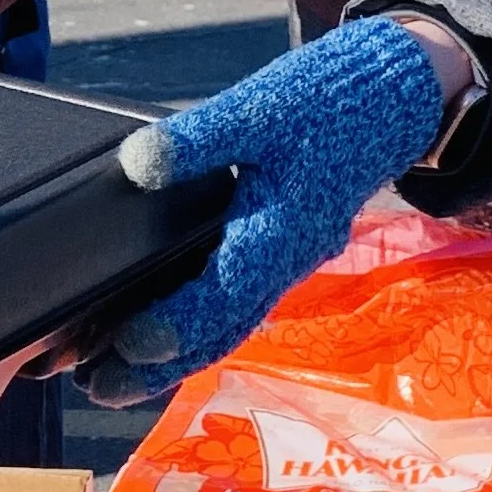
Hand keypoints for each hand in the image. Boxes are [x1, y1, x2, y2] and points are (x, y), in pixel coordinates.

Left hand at [80, 16, 454, 407]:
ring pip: (229, 325)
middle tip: (101, 389)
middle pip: (221, 331)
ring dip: (177, 358)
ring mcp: (287, 264)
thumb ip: (196, 139)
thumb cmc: (325, 103)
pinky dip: (199, 328)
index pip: (223, 296)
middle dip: (163, 367)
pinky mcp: (282, 255)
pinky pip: (238, 306)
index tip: (127, 345)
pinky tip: (161, 335)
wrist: (389, 103)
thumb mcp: (256, 109)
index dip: (175, 325)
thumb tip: (138, 166)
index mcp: (280, 233)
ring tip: (116, 378)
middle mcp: (286, 261)